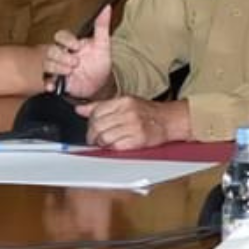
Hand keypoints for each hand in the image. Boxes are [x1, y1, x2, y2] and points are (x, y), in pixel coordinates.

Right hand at [44, 6, 113, 98]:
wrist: (100, 82)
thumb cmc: (99, 61)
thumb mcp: (103, 44)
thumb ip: (102, 26)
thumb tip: (107, 7)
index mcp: (72, 44)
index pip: (61, 36)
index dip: (67, 40)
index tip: (77, 46)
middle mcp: (62, 55)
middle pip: (51, 50)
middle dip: (61, 56)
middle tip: (75, 62)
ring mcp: (58, 68)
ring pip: (47, 64)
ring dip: (56, 68)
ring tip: (69, 72)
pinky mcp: (57, 81)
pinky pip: (46, 81)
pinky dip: (48, 84)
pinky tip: (54, 86)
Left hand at [75, 96, 189, 149]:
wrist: (169, 120)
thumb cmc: (147, 112)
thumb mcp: (125, 103)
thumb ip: (101, 106)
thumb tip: (80, 109)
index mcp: (124, 101)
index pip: (96, 112)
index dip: (90, 122)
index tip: (93, 127)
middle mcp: (128, 112)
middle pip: (97, 126)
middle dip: (92, 135)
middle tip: (95, 138)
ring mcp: (133, 126)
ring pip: (103, 138)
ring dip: (101, 143)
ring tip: (105, 142)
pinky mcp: (138, 139)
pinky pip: (115, 146)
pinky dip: (112, 148)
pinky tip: (116, 145)